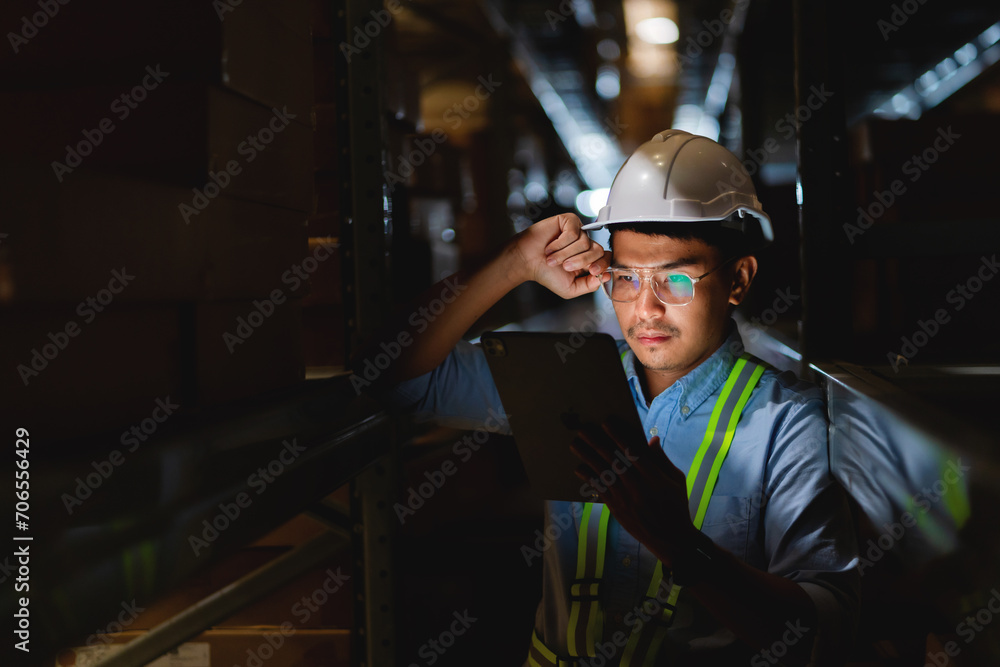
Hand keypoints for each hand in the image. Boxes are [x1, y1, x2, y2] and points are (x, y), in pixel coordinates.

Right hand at [505, 212, 609, 298]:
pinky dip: (560, 244)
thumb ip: (589, 285)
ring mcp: (579, 231)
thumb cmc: (546, 274)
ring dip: (565, 254)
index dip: (602, 264)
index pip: (607, 258)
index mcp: (589, 259)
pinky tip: (550, 247)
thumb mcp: (570, 288)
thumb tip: (606, 277)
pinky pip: (572, 233)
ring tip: (552, 258)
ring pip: (584, 242)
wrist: (527, 261)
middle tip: (565, 267)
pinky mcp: (569, 221)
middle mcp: (586, 244)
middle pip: (597, 250)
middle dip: (581, 261)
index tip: (592, 271)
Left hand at [569, 417, 697, 566]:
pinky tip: (579, 469)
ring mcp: (625, 497)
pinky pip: (600, 490)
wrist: (671, 537)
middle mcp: (637, 485)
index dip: (617, 436)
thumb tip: (652, 439)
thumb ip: (662, 459)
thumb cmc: (676, 505)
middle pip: (612, 459)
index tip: (606, 423)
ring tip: (575, 445)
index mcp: (653, 475)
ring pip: (602, 473)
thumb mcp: (676, 480)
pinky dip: (589, 479)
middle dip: (596, 443)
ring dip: (587, 457)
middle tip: (583, 430)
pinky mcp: (618, 509)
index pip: (631, 450)